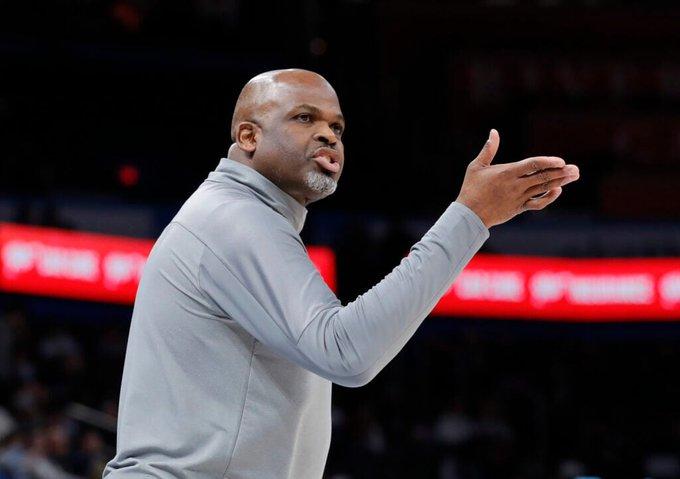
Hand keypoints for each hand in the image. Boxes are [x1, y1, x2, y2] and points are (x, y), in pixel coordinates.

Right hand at [455, 129, 579, 227]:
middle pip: (542, 177)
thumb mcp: (476, 166)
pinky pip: (538, 203)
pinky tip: (557, 190)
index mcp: (507, 172)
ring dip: (560, 182)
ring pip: (543, 188)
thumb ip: (488, 150)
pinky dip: (549, 198)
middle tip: (575, 169)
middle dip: (560, 172)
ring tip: (573, 175)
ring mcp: (518, 197)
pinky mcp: (519, 208)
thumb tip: (493, 132)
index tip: (560, 161)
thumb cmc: (471, 188)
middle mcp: (515, 185)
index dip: (548, 162)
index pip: (532, 165)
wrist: (469, 214)